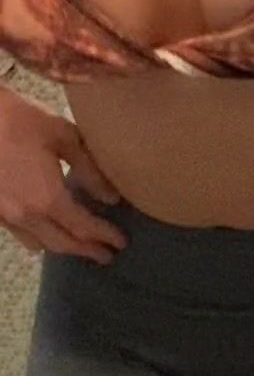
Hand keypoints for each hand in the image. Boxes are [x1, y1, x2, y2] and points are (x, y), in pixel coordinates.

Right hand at [0, 93, 126, 259]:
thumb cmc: (19, 121)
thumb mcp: (63, 138)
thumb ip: (89, 170)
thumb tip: (111, 197)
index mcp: (47, 199)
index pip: (83, 227)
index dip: (104, 236)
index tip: (121, 242)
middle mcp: (25, 216)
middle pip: (62, 243)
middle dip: (87, 250)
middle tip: (106, 255)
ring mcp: (5, 217)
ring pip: (38, 243)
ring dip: (62, 247)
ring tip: (79, 245)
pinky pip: (20, 235)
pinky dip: (38, 238)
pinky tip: (44, 232)